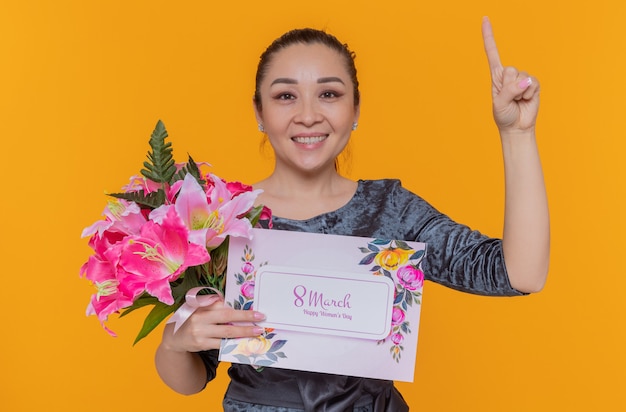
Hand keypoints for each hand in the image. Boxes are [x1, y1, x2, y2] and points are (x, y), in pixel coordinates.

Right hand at [160, 300, 264, 352]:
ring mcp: (200, 332)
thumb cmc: (191, 318)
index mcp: (201, 305)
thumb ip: (212, 304)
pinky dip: (234, 344)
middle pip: (227, 317)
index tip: (254, 308)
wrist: (173, 337)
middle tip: (261, 318)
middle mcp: (200, 318)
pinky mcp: (201, 345)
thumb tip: (233, 303)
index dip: (238, 307)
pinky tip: (244, 343)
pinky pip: (221, 344)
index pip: (223, 305)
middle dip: (245, 318)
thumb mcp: (198, 307)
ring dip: (243, 333)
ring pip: (226, 333)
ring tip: (257, 332)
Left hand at [482, 16, 539, 133]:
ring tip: (517, 101)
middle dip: (509, 87)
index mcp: (496, 76)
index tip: (485, 18)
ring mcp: (522, 79)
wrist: (516, 127)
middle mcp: (509, 75)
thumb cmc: (504, 115)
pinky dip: (529, 94)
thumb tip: (525, 82)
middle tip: (509, 99)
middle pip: (510, 70)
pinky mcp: (533, 84)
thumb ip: (509, 91)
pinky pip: (532, 84)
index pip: (492, 52)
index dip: (489, 36)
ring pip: (521, 77)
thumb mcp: (499, 104)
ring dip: (519, 92)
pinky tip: (525, 100)